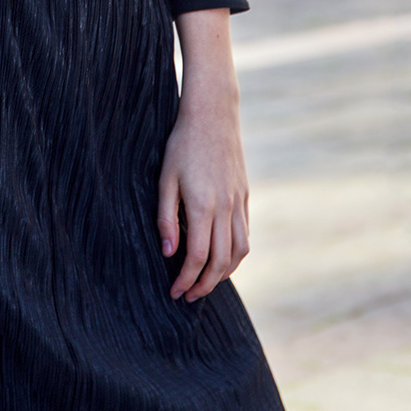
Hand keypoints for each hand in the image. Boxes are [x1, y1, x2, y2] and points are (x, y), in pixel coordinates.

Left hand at [156, 86, 249, 303]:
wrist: (213, 114)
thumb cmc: (182, 144)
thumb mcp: (165, 178)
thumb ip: (165, 217)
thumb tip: (168, 253)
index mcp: (203, 206)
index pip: (197, 257)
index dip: (186, 280)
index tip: (174, 292)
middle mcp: (225, 208)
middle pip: (220, 261)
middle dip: (204, 284)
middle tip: (188, 295)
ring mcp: (238, 202)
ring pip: (239, 251)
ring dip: (224, 273)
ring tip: (206, 282)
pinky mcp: (245, 195)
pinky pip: (245, 234)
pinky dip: (236, 254)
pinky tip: (222, 257)